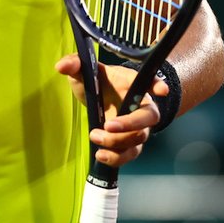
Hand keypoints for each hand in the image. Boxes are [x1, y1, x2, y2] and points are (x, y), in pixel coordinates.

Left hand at [55, 55, 168, 169]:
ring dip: (118, 142)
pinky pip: (130, 154)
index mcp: (133, 83)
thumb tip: (61, 66)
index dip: (158, 85)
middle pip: (149, 117)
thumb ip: (75, 65)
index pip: (151, 81)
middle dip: (131, 124)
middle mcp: (142, 105)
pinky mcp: (130, 143)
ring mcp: (138, 126)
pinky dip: (117, 158)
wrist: (101, 99)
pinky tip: (101, 155)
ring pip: (139, 139)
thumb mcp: (85, 71)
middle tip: (108, 125)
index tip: (162, 90)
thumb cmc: (99, 82)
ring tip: (95, 136)